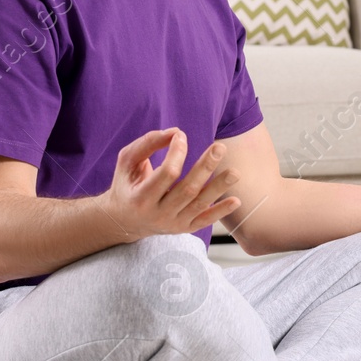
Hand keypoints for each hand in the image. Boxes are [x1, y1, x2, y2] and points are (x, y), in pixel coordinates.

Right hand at [102, 127, 240, 239]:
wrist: (124, 221)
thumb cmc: (127, 184)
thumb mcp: (127, 162)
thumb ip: (147, 144)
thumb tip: (175, 132)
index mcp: (141, 198)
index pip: (166, 173)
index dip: (177, 153)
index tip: (180, 136)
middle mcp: (158, 214)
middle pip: (187, 190)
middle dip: (205, 167)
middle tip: (220, 147)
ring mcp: (172, 223)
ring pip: (199, 205)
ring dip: (219, 187)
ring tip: (235, 172)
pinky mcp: (184, 228)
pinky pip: (205, 220)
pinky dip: (221, 211)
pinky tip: (236, 201)